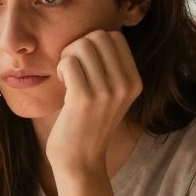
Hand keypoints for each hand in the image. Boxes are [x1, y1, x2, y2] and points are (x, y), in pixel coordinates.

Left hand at [45, 30, 141, 173]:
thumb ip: (110, 67)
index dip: (94, 43)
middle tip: (71, 69)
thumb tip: (95, 35)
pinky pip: (69, 63)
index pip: (115, 37)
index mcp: (134, 81)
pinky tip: (63, 85)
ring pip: (82, 45)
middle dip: (78, 46)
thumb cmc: (88, 124)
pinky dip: (60, 68)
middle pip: (98, 36)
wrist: (80, 161)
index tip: (85, 64)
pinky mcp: (84, 99)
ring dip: (67, 57)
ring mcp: (106, 92)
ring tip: (67, 77)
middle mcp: (125, 85)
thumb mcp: (111, 94)